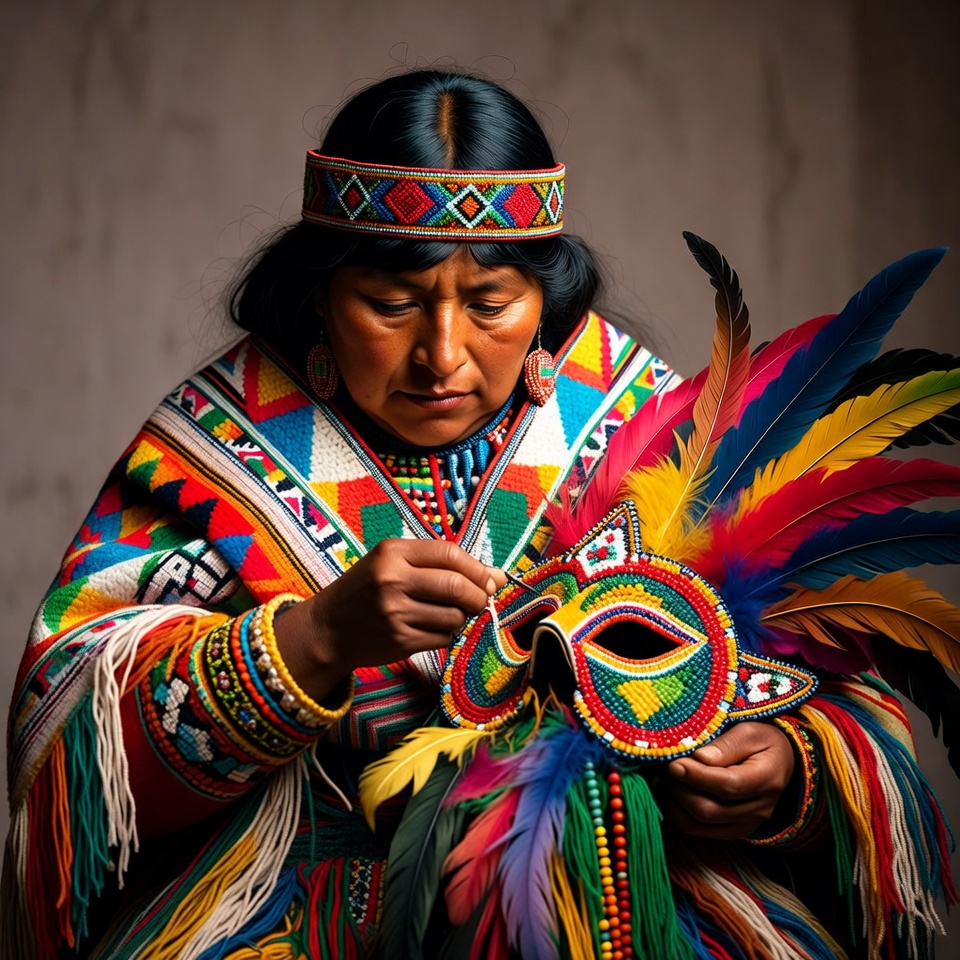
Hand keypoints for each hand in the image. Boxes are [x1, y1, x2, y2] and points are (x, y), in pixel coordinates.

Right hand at [275, 539, 505, 699]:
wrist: (329, 628)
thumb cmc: (367, 589)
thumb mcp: (393, 562)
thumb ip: (440, 564)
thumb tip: (497, 576)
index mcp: (391, 553)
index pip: (450, 554)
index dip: (478, 568)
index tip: (491, 578)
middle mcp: (392, 581)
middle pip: (456, 586)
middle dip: (479, 595)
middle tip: (481, 599)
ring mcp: (395, 614)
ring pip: (454, 616)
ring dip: (462, 617)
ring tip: (449, 613)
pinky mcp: (399, 641)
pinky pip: (443, 638)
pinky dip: (447, 634)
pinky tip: (432, 628)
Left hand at [661, 721, 794, 839]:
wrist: (779, 763)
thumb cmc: (761, 742)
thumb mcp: (749, 731)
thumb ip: (726, 744)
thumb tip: (699, 758)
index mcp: (767, 780)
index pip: (728, 785)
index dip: (697, 776)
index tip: (675, 763)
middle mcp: (760, 809)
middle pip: (710, 810)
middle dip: (681, 789)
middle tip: (668, 767)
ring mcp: (746, 825)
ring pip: (699, 824)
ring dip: (676, 802)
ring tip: (669, 779)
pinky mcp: (733, 831)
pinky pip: (698, 830)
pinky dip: (679, 813)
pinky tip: (673, 793)